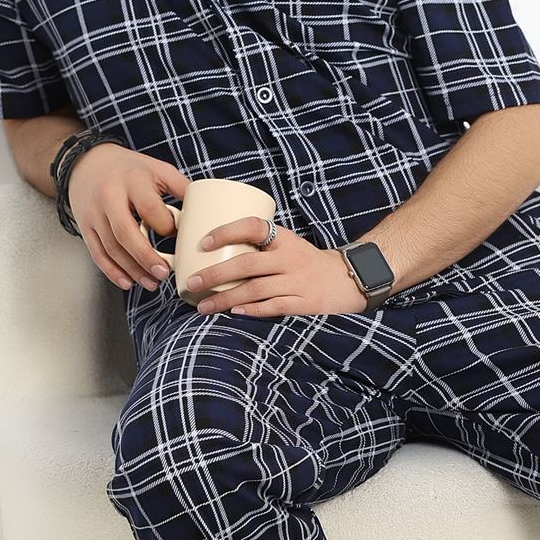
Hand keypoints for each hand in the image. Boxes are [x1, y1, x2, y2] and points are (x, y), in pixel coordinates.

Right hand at [67, 144, 190, 291]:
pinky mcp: (84, 226)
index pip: (149, 209)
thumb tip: (210, 210)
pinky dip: (112, 271)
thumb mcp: (157, 169)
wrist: (87, 163)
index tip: (177, 235)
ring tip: (152, 283)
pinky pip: (97, 253)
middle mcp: (109, 197)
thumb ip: (182, 188)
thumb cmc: (129, 168)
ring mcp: (94, 213)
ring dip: (132, 270)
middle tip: (164, 274)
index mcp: (132, 181)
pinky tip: (128, 282)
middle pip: (126, 233)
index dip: (166, 226)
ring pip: (111, 248)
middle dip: (146, 258)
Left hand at [185, 217, 368, 317]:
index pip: (253, 227)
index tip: (203, 243)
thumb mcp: (287, 245)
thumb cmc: (305, 262)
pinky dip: (253, 310)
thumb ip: (259, 247)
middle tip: (192, 283)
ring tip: (204, 306)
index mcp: (283, 238)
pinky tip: (235, 313)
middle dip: (216, 274)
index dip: (226, 232)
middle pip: (247, 264)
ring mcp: (298, 281)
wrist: (347, 279)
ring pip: (256, 289)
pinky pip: (274, 306)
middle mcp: (290, 258)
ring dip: (226, 298)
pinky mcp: (305, 302)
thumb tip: (211, 253)